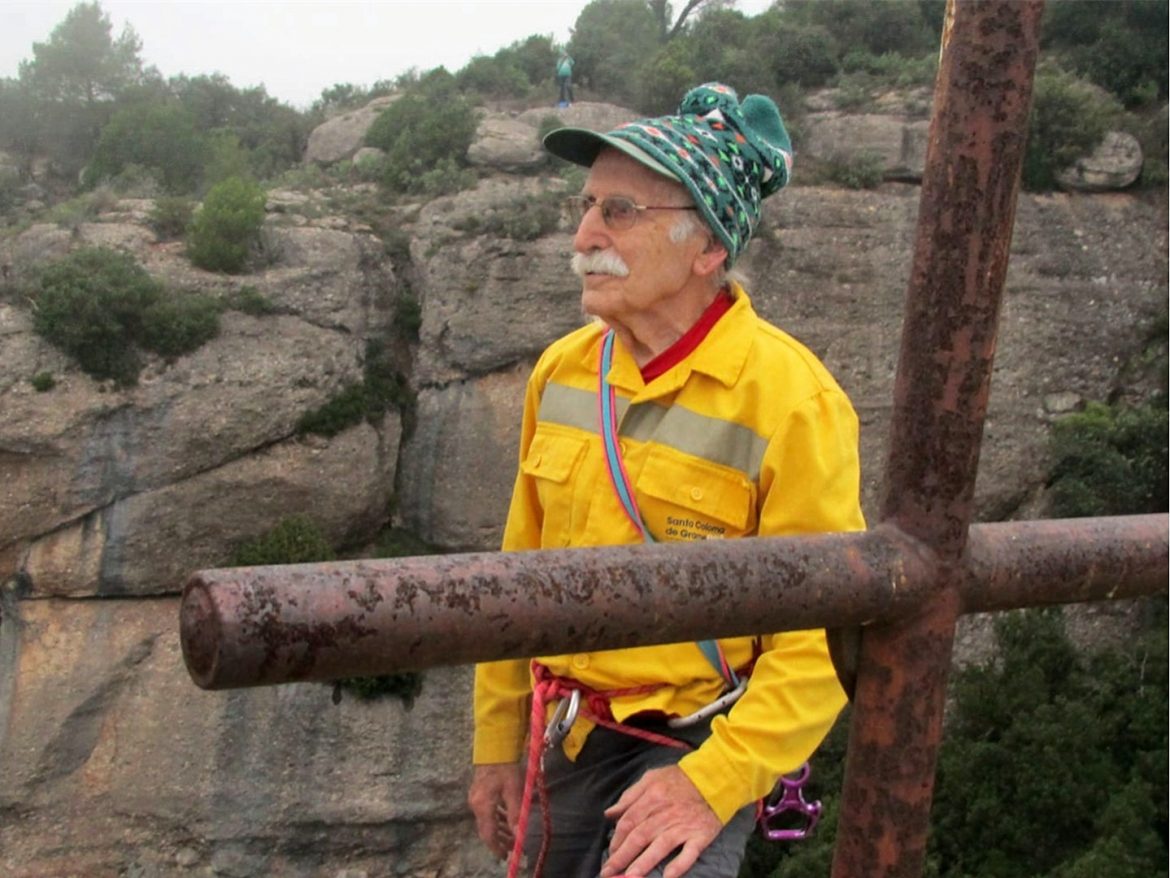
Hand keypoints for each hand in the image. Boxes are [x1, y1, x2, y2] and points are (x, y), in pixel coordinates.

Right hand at [467, 762, 523, 858]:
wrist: (495, 747)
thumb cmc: (506, 767)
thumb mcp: (514, 790)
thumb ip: (515, 813)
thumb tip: (519, 834)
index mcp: (483, 805)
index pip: (488, 834)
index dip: (497, 847)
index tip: (506, 855)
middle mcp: (476, 804)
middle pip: (486, 829)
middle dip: (499, 840)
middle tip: (512, 848)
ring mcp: (475, 798)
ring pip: (486, 821)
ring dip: (499, 830)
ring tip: (511, 836)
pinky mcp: (478, 793)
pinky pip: (487, 812)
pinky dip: (496, 819)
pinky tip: (506, 820)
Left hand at [600, 765, 721, 877]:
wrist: (716, 778)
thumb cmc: (681, 778)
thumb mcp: (652, 778)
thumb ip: (630, 796)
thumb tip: (610, 813)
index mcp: (652, 798)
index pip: (628, 822)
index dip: (616, 840)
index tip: (609, 854)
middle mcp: (665, 813)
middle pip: (640, 837)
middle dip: (622, 857)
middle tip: (608, 872)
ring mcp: (683, 826)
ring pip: (660, 847)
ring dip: (643, 863)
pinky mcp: (701, 836)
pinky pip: (689, 854)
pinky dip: (678, 866)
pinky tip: (667, 877)